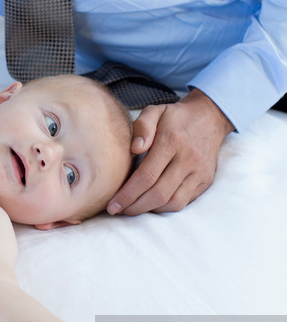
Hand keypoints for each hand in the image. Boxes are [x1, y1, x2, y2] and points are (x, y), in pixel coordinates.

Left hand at [107, 89, 233, 215]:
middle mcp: (188, 158)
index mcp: (172, 141)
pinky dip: (165, 207)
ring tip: (132, 208)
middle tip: (118, 210)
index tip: (112, 204)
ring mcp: (199, 171)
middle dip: (135, 207)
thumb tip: (135, 149)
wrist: (209, 118)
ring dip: (150, 210)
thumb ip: (142, 127)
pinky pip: (184, 202)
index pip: (147, 176)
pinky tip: (151, 203)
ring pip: (173, 202)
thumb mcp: (155, 111)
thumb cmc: (175, 117)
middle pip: (159, 194)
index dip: (127, 194)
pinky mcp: (206, 180)